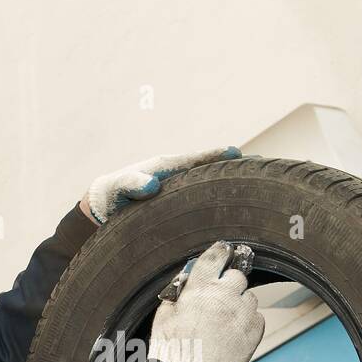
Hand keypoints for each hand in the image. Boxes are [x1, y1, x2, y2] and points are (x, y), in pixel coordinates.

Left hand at [80, 146, 240, 224]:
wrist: (103, 207)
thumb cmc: (111, 195)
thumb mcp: (118, 188)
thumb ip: (131, 183)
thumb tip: (150, 184)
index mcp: (165, 168)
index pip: (195, 160)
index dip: (215, 156)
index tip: (236, 153)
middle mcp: (176, 177)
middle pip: (208, 170)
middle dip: (231, 168)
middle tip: (259, 167)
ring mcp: (178, 190)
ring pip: (207, 185)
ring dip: (228, 184)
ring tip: (255, 184)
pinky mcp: (178, 204)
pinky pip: (201, 200)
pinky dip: (216, 199)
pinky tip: (232, 208)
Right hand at [146, 241, 264, 361]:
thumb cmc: (171, 351)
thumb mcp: (164, 315)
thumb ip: (178, 296)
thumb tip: (185, 287)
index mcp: (199, 289)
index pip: (214, 258)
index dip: (221, 252)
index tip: (225, 251)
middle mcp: (223, 297)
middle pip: (237, 277)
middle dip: (230, 286)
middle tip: (221, 300)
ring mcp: (240, 314)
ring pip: (250, 298)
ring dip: (241, 305)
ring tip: (227, 322)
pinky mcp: (253, 333)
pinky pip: (258, 318)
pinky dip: (250, 323)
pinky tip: (235, 334)